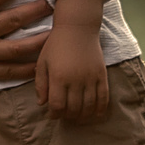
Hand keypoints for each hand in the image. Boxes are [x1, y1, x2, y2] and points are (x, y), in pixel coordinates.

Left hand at [36, 0, 109, 120]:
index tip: (52, 115)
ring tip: (77, 116)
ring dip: (82, 116)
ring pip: (88, 106)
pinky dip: (100, 109)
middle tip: (64, 115)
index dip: (54, 114)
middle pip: (73, 109)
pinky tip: (95, 114)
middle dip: (67, 116)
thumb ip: (41, 84)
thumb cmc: (56, 44)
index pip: (57, 106)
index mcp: (58, 77)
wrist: (78, 28)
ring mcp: (90, 78)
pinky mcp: (102, 75)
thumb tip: (42, 104)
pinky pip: (104, 98)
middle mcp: (75, 80)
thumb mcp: (42, 62)